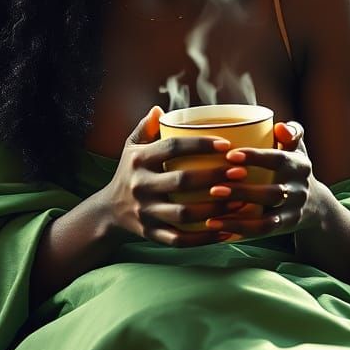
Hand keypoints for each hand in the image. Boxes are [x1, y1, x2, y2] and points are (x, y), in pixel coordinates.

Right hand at [103, 106, 241, 247]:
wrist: (108, 210)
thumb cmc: (130, 172)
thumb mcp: (131, 147)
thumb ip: (145, 128)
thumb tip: (159, 110)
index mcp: (139, 160)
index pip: (172, 148)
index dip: (200, 145)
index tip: (226, 144)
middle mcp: (140, 186)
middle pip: (181, 181)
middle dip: (214, 177)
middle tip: (241, 172)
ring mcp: (145, 212)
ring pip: (184, 213)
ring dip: (215, 208)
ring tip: (240, 200)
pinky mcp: (151, 234)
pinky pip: (180, 240)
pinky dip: (204, 239)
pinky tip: (226, 232)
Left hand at [203, 120, 316, 240]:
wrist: (315, 203)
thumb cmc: (292, 167)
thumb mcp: (296, 148)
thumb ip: (290, 132)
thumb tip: (279, 126)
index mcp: (299, 165)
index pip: (278, 160)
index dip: (255, 158)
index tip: (229, 155)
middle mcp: (299, 190)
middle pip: (272, 193)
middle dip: (243, 192)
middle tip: (214, 189)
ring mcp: (293, 211)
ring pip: (267, 219)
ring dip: (238, 219)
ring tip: (210, 217)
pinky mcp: (285, 228)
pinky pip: (262, 232)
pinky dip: (240, 231)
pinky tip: (216, 229)